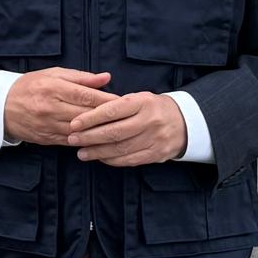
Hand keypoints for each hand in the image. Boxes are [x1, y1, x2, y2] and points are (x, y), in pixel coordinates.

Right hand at [2, 68, 117, 145]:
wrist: (1, 106)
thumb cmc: (31, 85)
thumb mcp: (53, 74)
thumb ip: (81, 77)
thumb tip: (106, 78)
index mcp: (53, 87)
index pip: (85, 95)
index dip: (106, 99)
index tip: (124, 101)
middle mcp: (50, 107)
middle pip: (85, 115)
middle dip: (107, 116)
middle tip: (127, 117)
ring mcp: (47, 125)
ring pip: (80, 131)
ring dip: (99, 131)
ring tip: (117, 130)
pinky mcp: (46, 139)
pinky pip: (71, 141)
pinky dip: (86, 141)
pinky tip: (99, 139)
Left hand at [66, 92, 188, 166]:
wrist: (184, 122)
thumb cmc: (152, 108)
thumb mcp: (139, 98)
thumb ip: (116, 104)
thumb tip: (86, 112)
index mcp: (143, 102)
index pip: (112, 110)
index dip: (91, 118)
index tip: (74, 123)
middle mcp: (149, 121)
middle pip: (114, 132)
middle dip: (89, 137)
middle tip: (72, 139)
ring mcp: (154, 139)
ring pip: (120, 148)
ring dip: (97, 152)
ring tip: (81, 152)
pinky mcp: (156, 154)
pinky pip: (130, 160)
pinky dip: (112, 160)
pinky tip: (99, 158)